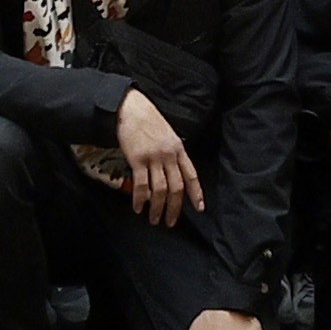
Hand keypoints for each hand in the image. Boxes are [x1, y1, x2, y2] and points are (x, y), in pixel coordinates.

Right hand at [111, 87, 203, 227]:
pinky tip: (138, 208)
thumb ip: (173, 152)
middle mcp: (169, 155)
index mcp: (179, 149)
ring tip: (154, 219)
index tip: (199, 208)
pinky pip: (141, 185)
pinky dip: (140, 199)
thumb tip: (173, 171)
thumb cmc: (148, 120)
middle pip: (176, 187)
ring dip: (157, 208)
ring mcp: (153, 157)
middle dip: (174, 208)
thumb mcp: (168, 134)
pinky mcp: (137, 159)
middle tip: (170, 222)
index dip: (196, 193)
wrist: (131, 108)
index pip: (191, 175)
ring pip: (160, 189)